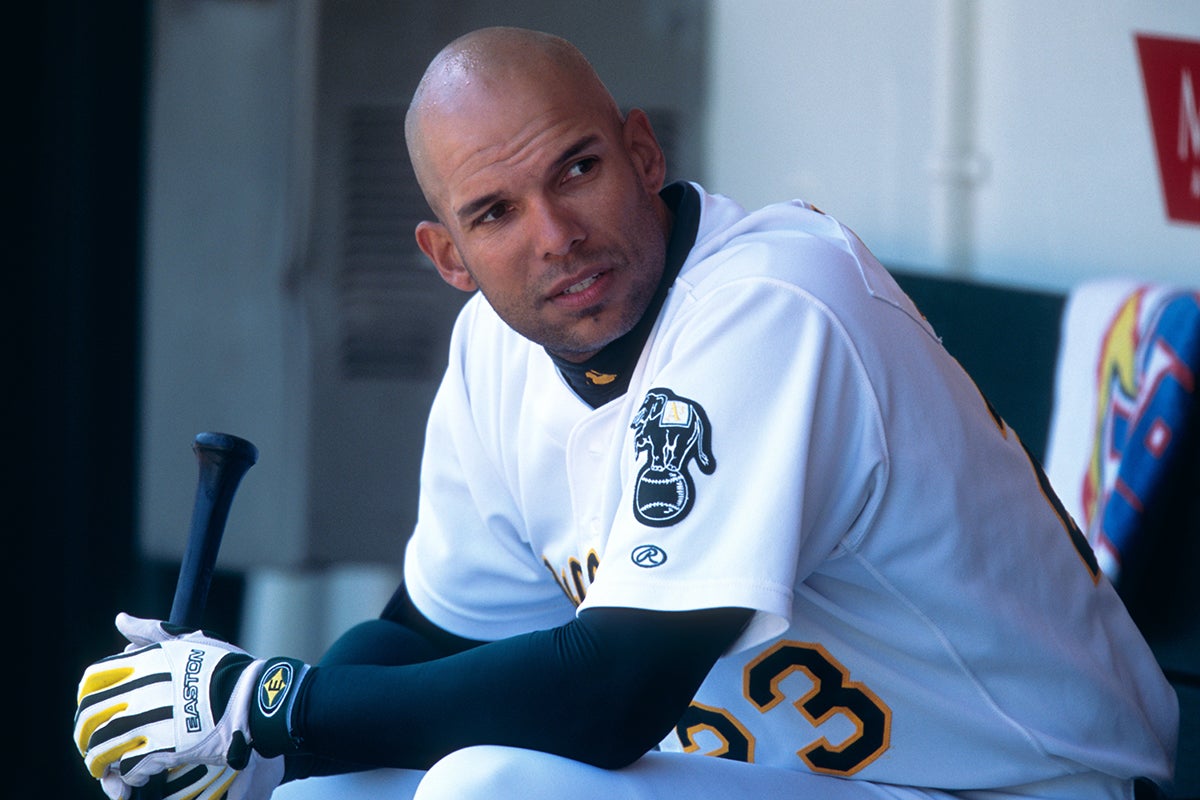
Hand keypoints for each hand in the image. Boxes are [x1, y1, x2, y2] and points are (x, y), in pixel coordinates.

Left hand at [74, 614, 303, 794]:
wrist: (254, 697)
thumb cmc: (227, 667)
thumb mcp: (190, 641)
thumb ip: (151, 631)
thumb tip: (120, 619)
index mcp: (145, 662)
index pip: (93, 680)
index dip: (88, 699)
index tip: (98, 710)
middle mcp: (141, 690)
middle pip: (90, 717)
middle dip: (86, 736)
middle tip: (97, 746)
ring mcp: (150, 719)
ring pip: (102, 747)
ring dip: (102, 762)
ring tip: (112, 769)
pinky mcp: (164, 748)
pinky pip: (129, 768)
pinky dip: (129, 777)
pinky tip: (140, 777)